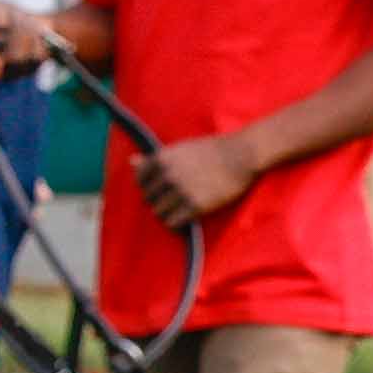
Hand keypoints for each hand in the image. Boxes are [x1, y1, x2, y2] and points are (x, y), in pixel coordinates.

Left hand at [133, 124, 255, 230]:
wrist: (241, 154)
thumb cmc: (211, 150)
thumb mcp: (179, 149)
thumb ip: (155, 158)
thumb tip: (131, 161)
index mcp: (161, 159)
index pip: (140, 180)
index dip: (150, 186)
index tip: (161, 189)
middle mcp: (167, 175)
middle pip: (148, 197)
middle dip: (158, 200)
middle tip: (172, 202)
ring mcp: (181, 190)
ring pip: (158, 212)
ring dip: (167, 213)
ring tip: (178, 212)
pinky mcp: (196, 205)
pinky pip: (173, 222)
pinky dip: (176, 223)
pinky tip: (184, 220)